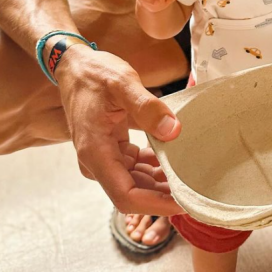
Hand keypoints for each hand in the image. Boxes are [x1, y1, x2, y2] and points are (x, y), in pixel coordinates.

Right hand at [56, 44, 184, 214]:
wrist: (74, 66)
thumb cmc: (94, 73)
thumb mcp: (122, 83)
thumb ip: (147, 107)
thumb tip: (174, 131)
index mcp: (95, 151)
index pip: (126, 196)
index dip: (156, 205)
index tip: (183, 203)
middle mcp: (96, 161)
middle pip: (133, 193)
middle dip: (163, 196)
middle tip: (197, 190)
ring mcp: (103, 157)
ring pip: (135, 182)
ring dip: (160, 182)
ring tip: (190, 176)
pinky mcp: (110, 149)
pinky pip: (133, 168)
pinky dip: (153, 167)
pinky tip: (173, 161)